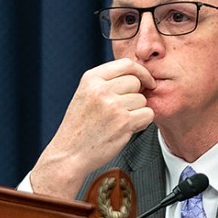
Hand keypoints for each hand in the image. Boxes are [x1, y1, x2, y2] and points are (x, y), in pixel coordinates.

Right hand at [30, 58, 155, 198]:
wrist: (70, 153)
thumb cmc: (80, 126)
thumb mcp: (86, 94)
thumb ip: (107, 82)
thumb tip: (139, 75)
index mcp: (91, 78)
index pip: (127, 64)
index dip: (141, 72)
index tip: (146, 82)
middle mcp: (101, 89)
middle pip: (136, 82)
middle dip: (136, 95)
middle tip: (125, 109)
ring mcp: (113, 105)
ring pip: (142, 99)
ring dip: (137, 111)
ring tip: (119, 121)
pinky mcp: (124, 122)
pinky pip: (147, 114)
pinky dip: (142, 122)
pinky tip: (127, 128)